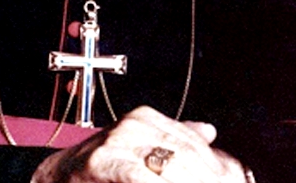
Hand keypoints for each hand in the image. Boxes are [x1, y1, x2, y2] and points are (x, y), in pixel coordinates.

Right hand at [31, 105, 247, 181]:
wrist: (56, 178)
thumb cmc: (101, 168)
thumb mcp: (140, 149)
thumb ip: (175, 138)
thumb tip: (209, 131)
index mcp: (148, 118)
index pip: (194, 144)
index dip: (217, 168)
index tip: (238, 180)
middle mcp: (135, 123)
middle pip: (186, 155)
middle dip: (208, 176)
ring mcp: (118, 140)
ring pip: (170, 165)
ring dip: (191, 179)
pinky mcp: (102, 160)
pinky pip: (139, 176)